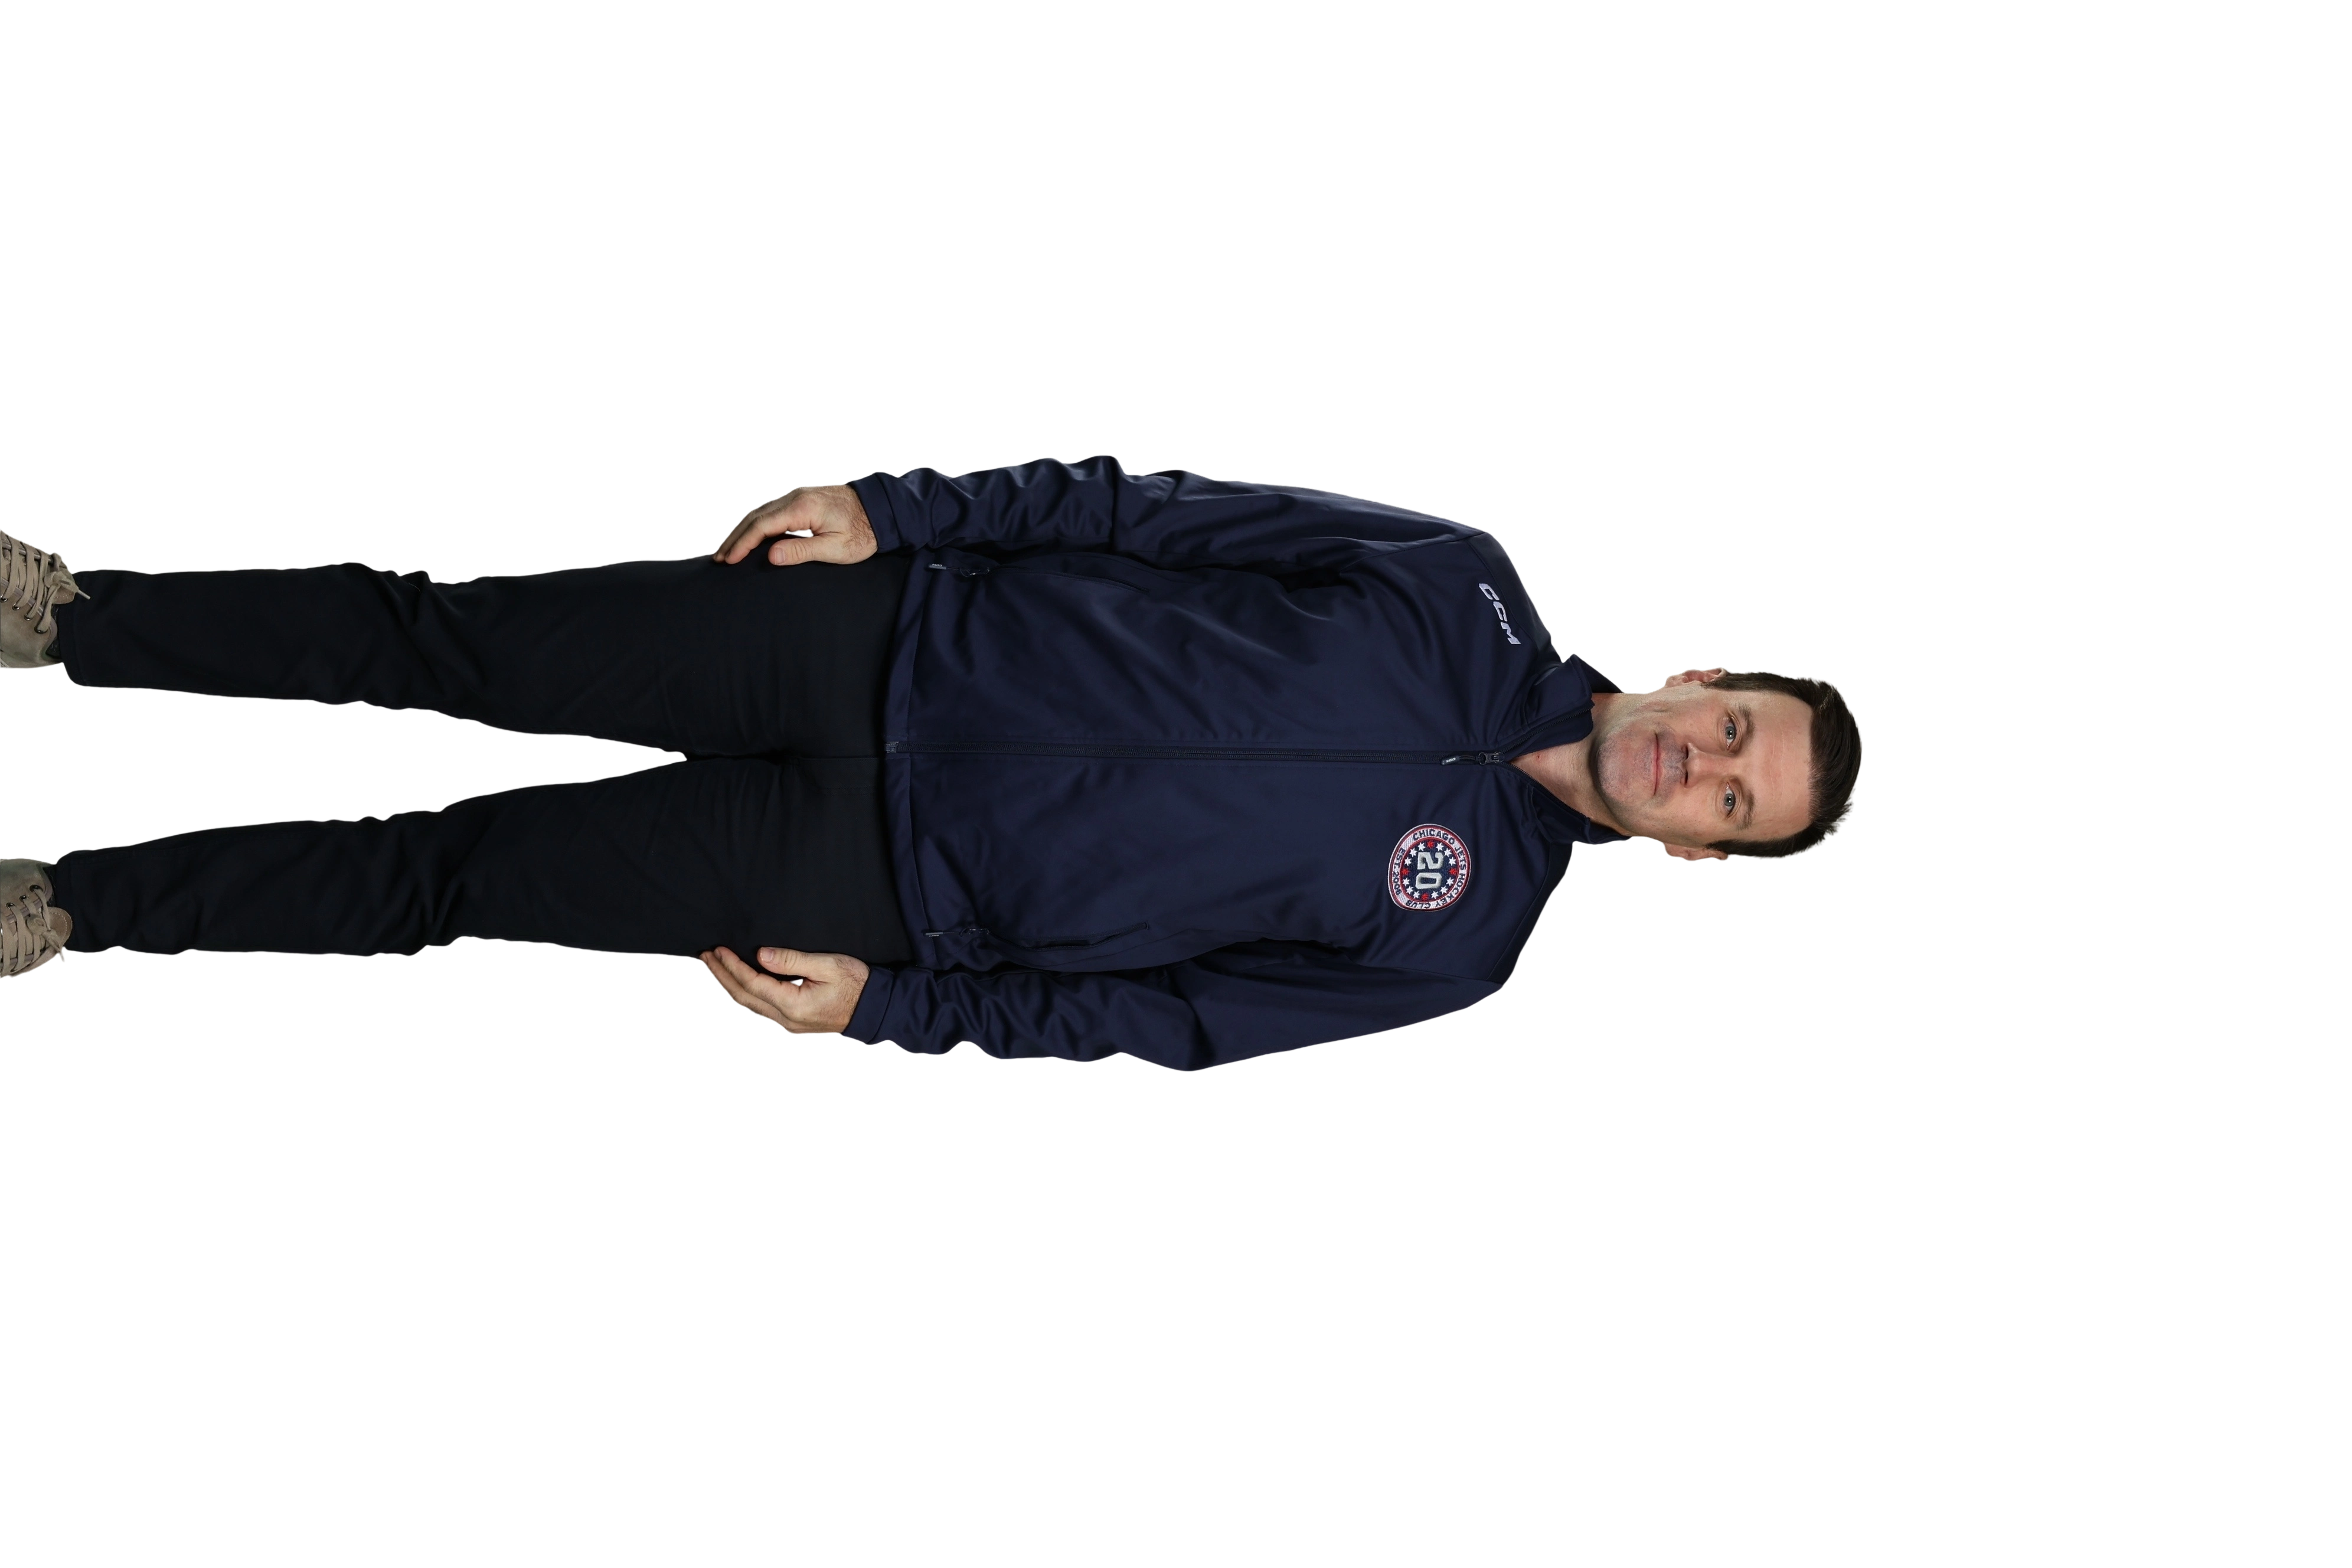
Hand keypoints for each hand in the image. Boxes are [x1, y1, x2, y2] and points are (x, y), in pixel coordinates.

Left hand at [700, 945, 870, 1034]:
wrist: (874, 1008)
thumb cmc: (855, 984)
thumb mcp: (826, 964)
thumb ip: (792, 960)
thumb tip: (761, 955)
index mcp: (793, 1003)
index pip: (752, 983)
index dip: (732, 966)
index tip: (719, 949)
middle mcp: (785, 1018)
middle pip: (743, 997)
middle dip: (722, 975)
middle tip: (706, 956)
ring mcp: (787, 1022)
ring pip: (749, 1004)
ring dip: (730, 985)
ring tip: (716, 967)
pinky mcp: (791, 1020)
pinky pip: (759, 1007)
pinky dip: (744, 993)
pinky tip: (738, 983)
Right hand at [714, 483, 876, 566]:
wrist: (882, 509)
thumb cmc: (863, 532)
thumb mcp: (836, 549)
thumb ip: (802, 551)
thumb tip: (771, 556)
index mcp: (803, 508)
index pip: (762, 526)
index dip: (743, 544)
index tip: (729, 560)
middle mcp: (795, 496)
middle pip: (755, 516)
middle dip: (735, 537)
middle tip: (720, 558)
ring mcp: (797, 495)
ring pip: (760, 511)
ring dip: (742, 529)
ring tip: (729, 549)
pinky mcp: (801, 498)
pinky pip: (771, 509)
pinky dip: (755, 523)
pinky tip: (750, 535)